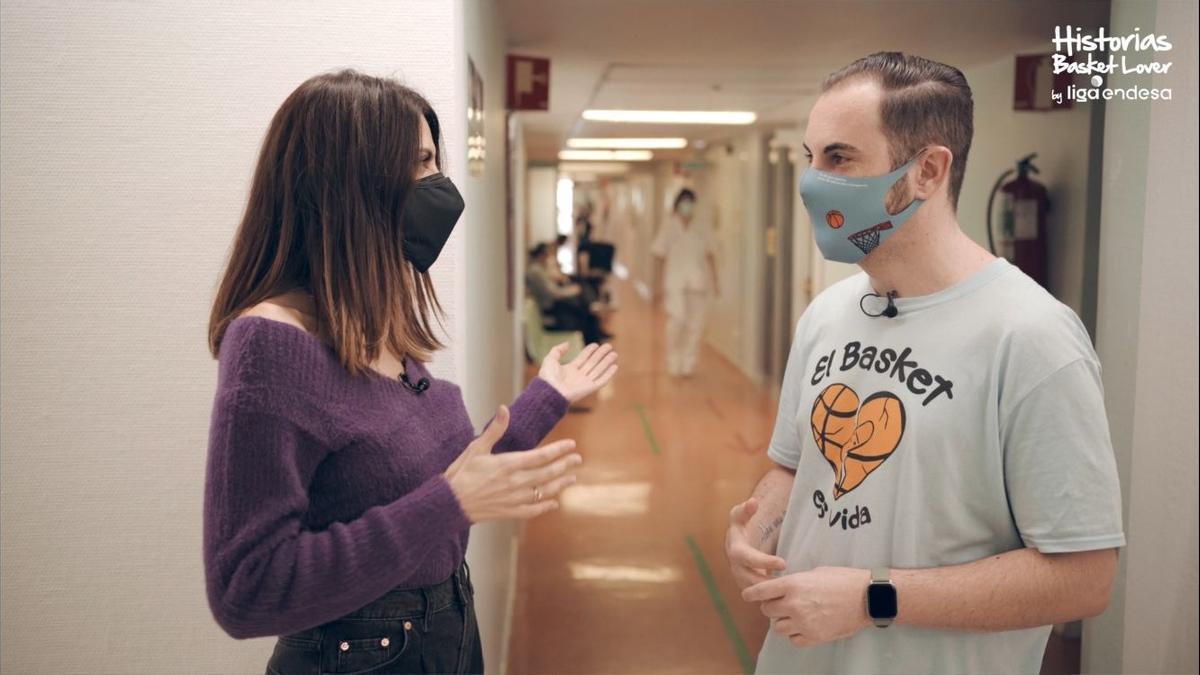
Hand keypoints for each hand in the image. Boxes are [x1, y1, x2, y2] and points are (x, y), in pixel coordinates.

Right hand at [444, 406, 581, 521]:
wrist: (449, 502)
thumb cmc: (461, 473)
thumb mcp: (476, 447)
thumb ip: (495, 429)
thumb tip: (504, 409)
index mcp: (509, 464)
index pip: (542, 456)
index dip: (559, 450)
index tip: (571, 445)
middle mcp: (516, 482)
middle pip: (548, 473)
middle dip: (565, 465)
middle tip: (578, 459)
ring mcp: (514, 498)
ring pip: (544, 491)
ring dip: (560, 484)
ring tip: (572, 478)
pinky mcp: (509, 512)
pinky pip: (533, 510)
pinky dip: (545, 506)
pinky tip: (554, 503)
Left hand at [539, 342, 617, 402]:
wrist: (551, 393)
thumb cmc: (548, 378)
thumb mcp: (550, 359)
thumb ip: (558, 350)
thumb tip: (568, 344)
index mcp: (569, 370)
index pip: (582, 358)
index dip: (589, 351)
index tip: (596, 344)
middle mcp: (578, 376)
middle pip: (593, 363)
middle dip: (601, 354)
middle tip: (609, 346)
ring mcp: (584, 382)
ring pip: (599, 369)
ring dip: (607, 362)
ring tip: (614, 353)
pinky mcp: (590, 388)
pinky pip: (602, 380)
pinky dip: (609, 374)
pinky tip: (615, 366)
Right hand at [724, 497, 787, 589]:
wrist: (736, 541)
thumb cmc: (740, 526)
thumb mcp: (740, 514)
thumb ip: (745, 509)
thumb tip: (753, 502)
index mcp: (735, 550)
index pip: (748, 558)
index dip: (764, 562)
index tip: (784, 563)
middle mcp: (736, 567)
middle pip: (750, 580)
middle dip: (769, 584)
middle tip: (789, 585)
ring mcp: (741, 579)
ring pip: (754, 591)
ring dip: (770, 594)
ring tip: (791, 593)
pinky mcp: (748, 586)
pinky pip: (758, 596)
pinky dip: (771, 598)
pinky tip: (788, 598)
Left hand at [741, 567, 871, 646]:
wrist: (866, 598)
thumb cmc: (843, 580)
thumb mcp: (815, 573)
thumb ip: (795, 583)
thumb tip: (784, 589)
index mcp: (793, 584)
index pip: (761, 591)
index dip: (751, 594)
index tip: (747, 595)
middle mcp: (794, 604)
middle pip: (767, 610)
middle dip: (772, 607)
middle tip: (782, 604)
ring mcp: (803, 622)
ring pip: (777, 627)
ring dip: (783, 621)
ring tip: (796, 615)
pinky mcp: (813, 637)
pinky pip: (793, 639)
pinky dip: (796, 634)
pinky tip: (805, 626)